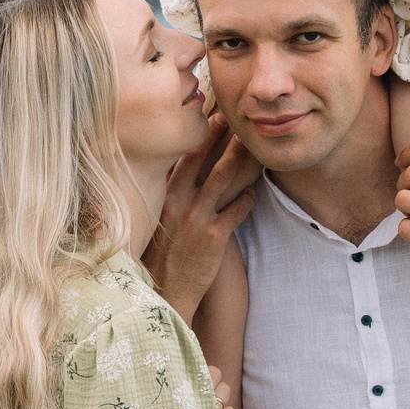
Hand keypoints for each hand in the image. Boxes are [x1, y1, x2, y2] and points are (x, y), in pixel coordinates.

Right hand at [140, 117, 260, 325]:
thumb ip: (168, 198)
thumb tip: (177, 175)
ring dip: (238, 161)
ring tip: (251, 146)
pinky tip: (252, 194)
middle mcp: (178, 204)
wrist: (165, 290)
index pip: (181, 160)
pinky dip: (247, 200)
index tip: (207, 118)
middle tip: (231, 118)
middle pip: (202, 162)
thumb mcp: (157, 221)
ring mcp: (196, 219)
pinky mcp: (214, 237)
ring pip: (222, 181)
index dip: (196, 138)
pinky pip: (237, 211)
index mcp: (163, 198)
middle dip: (218, 138)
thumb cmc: (160, 254)